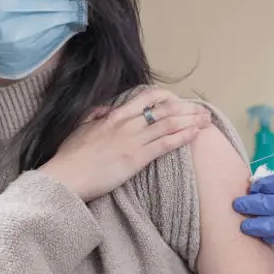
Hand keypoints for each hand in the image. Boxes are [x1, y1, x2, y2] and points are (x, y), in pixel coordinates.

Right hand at [39, 87, 211, 201]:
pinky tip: (196, 134)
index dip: (168, 97)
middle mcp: (127, 123)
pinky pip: (166, 143)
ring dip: (191, 120)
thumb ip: (95, 117)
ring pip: (169, 124)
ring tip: (207, 121)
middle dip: (188, 109)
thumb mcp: (80, 129)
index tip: (180, 101)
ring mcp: (133, 139)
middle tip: (203, 111)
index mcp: (115, 115)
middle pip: (165, 109)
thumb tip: (105, 110)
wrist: (65, 176)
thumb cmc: (71, 157)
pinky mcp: (137, 157)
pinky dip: (183, 136)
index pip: (147, 97)